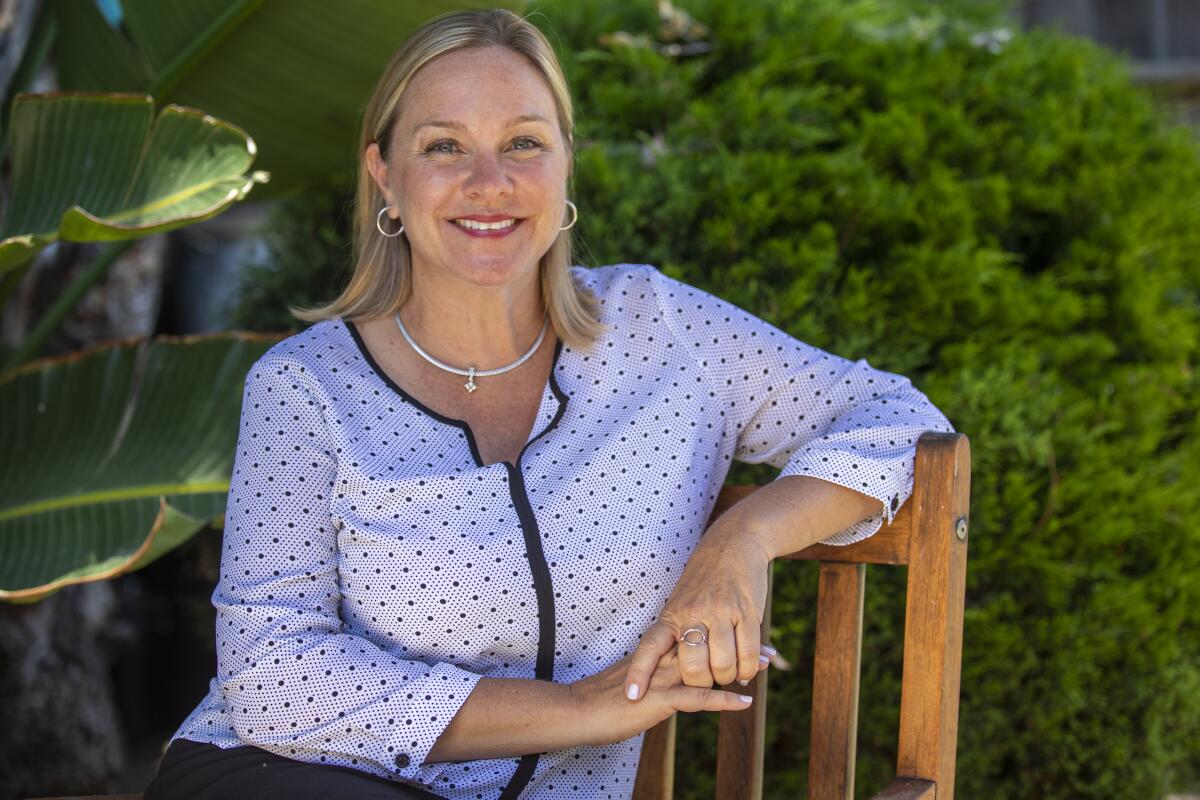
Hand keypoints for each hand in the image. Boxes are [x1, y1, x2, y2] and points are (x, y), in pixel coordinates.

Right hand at [568, 644, 773, 746]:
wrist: (573, 710)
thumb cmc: (597, 699)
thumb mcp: (631, 682)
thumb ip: (650, 677)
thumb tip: (664, 680)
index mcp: (654, 653)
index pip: (695, 640)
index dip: (722, 636)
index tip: (747, 633)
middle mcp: (660, 661)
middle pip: (707, 647)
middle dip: (738, 647)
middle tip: (768, 648)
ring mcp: (660, 679)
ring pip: (707, 667)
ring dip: (737, 667)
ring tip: (765, 666)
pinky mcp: (657, 700)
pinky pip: (695, 699)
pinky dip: (721, 700)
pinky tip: (743, 703)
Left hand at [623, 518, 773, 700]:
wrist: (733, 545)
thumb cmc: (703, 581)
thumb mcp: (680, 603)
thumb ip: (676, 634)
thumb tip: (668, 671)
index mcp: (671, 614)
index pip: (649, 646)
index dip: (639, 672)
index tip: (632, 696)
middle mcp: (694, 614)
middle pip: (692, 668)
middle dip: (701, 684)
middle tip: (707, 681)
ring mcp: (721, 612)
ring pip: (723, 664)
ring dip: (727, 677)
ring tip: (729, 674)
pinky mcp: (747, 612)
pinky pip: (749, 654)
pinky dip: (748, 670)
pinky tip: (747, 669)